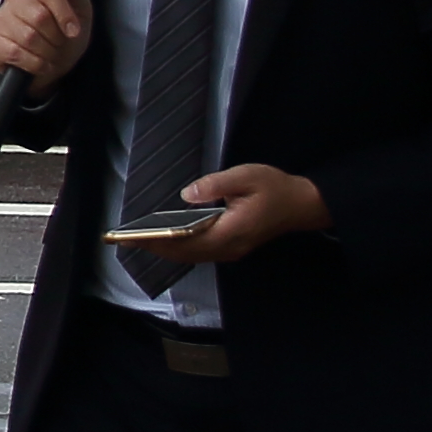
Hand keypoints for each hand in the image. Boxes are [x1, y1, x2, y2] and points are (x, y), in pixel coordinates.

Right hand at [0, 0, 94, 93]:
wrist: (51, 67)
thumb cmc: (64, 38)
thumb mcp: (80, 11)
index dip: (64, 14)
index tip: (74, 31)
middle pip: (39, 16)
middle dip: (55, 37)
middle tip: (58, 44)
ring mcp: (0, 19)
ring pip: (28, 37)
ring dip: (45, 52)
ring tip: (47, 53)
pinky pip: (15, 52)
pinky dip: (33, 63)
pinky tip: (37, 62)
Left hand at [130, 163, 326, 267]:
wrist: (302, 204)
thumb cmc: (275, 188)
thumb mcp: (246, 176)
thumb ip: (215, 185)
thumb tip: (187, 194)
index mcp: (231, 231)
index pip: (188, 240)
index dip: (161, 240)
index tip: (138, 236)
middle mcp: (229, 247)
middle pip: (187, 253)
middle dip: (158, 247)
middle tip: (129, 240)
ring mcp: (232, 251)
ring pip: (193, 256)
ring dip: (168, 250)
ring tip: (142, 239)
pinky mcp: (233, 248)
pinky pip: (202, 252)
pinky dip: (182, 248)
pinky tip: (169, 238)